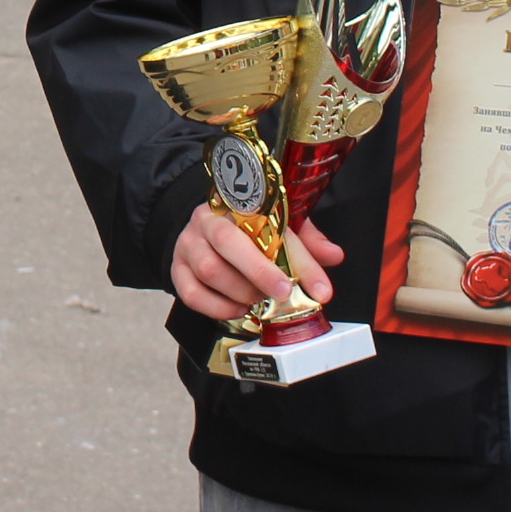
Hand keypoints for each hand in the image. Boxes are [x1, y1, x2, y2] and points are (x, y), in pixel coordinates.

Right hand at [171, 202, 342, 322]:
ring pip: (209, 270)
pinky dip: (217, 307)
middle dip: (260, 272)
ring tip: (259, 301)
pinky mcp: (176, 270)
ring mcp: (188, 244)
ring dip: (240, 292)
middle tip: (283, 294)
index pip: (269, 223)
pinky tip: (237, 308)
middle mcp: (207, 219)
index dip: (298, 257)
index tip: (320, 288)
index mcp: (237, 202)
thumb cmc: (246, 230)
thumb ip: (306, 240)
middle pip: (227, 241)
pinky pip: (190, 293)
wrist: (205, 231)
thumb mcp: (280, 227)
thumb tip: (333, 255)